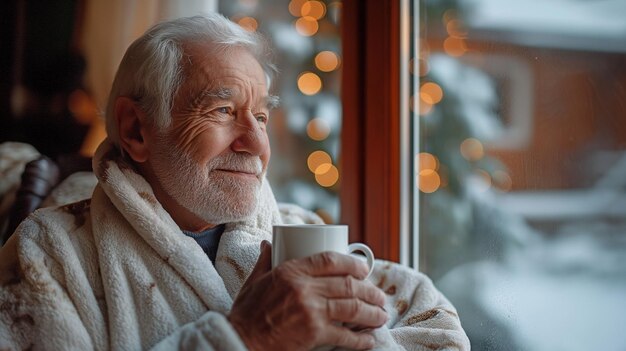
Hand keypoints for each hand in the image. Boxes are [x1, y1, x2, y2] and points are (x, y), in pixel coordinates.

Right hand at [229, 241, 387, 350]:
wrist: (240, 340)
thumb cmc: (246, 313)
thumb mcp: (254, 280)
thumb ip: (265, 260)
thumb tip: (268, 243)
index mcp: (291, 271)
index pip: (330, 260)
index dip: (352, 264)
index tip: (365, 270)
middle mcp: (303, 288)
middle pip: (348, 285)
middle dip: (370, 291)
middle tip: (380, 297)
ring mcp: (310, 311)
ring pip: (352, 308)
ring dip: (372, 313)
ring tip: (381, 316)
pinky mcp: (313, 334)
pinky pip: (345, 336)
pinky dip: (361, 339)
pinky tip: (369, 340)